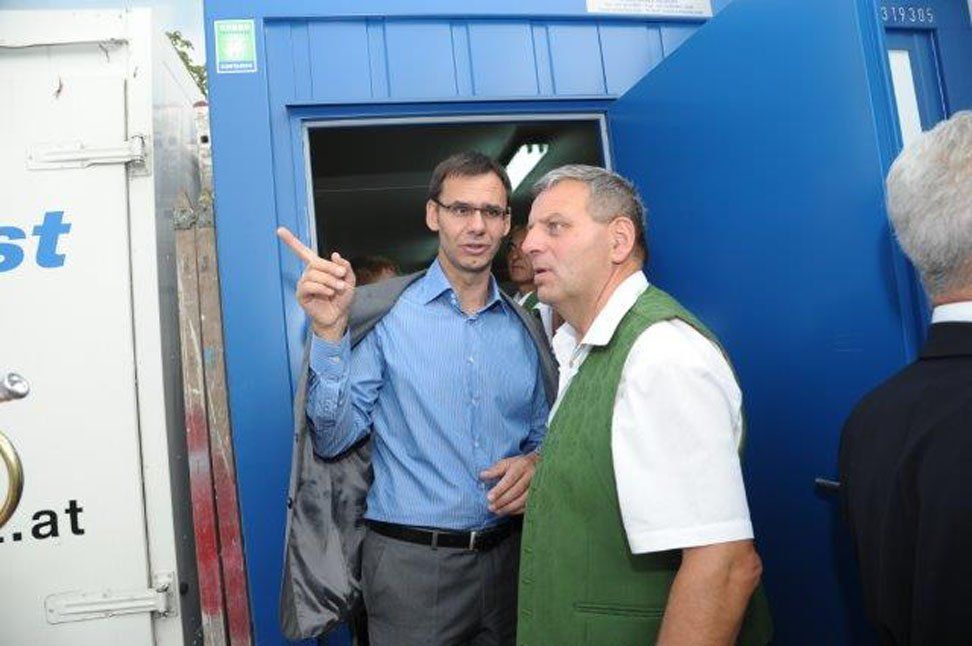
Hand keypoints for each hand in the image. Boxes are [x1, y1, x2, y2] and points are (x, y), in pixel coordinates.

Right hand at [276, 226, 355, 340]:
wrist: (339, 315)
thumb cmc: (342, 298)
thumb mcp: (349, 280)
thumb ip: (344, 266)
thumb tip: (335, 254)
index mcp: (318, 268)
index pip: (302, 252)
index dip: (291, 241)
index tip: (280, 230)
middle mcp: (308, 274)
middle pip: (315, 263)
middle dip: (330, 268)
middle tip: (342, 276)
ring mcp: (304, 284)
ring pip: (313, 274)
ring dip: (329, 280)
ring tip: (338, 288)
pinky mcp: (301, 295)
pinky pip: (308, 286)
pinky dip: (321, 287)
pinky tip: (329, 292)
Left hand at [480, 453, 539, 515]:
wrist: (538, 465)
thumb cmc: (519, 465)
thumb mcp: (507, 462)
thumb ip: (495, 469)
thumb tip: (482, 475)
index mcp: (522, 466)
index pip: (510, 479)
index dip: (499, 490)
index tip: (489, 497)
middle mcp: (531, 476)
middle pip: (516, 491)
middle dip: (502, 501)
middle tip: (491, 507)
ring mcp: (537, 486)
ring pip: (523, 500)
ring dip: (509, 508)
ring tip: (497, 511)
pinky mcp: (539, 495)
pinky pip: (528, 505)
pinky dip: (516, 510)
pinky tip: (507, 512)